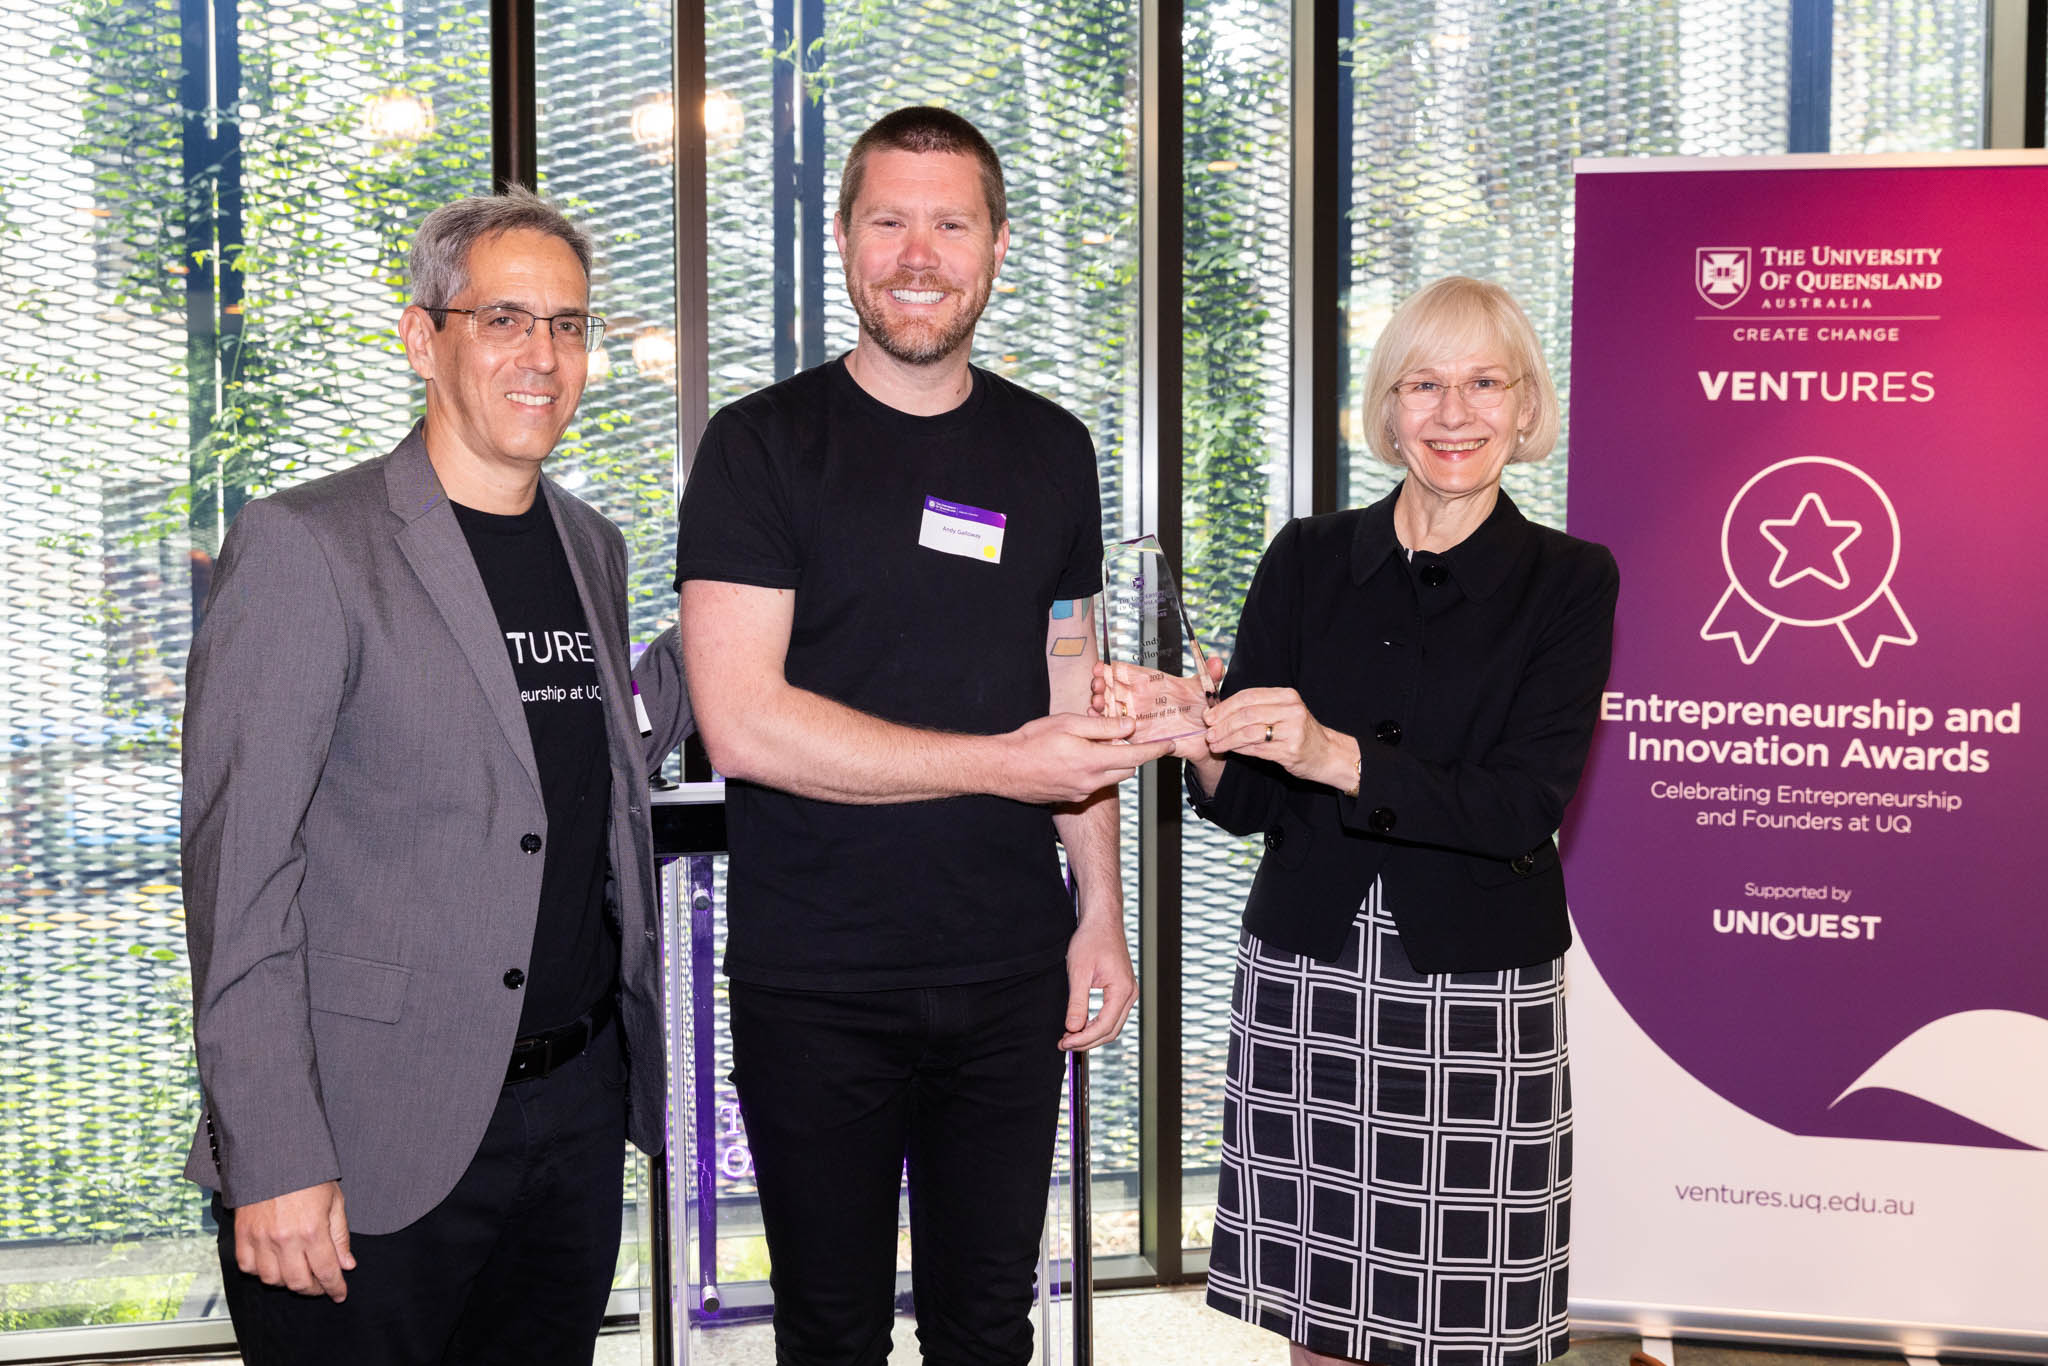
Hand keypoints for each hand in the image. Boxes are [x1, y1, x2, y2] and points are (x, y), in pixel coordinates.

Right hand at [233, 1180, 353, 1300]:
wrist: (274, 1155)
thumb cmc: (308, 1176)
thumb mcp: (334, 1201)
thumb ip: (340, 1236)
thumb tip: (347, 1265)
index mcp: (313, 1230)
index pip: (326, 1271)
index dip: (335, 1287)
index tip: (340, 1294)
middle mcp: (285, 1239)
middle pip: (299, 1283)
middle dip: (314, 1289)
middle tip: (321, 1285)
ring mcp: (261, 1239)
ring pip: (273, 1280)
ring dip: (287, 1282)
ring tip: (299, 1273)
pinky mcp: (242, 1235)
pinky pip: (248, 1267)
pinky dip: (260, 1272)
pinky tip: (273, 1264)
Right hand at [996, 714, 1173, 804]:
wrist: (1003, 769)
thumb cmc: (1031, 742)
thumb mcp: (1067, 724)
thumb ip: (1102, 727)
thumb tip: (1129, 726)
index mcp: (1092, 760)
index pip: (1135, 756)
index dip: (1156, 749)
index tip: (1170, 744)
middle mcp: (1091, 781)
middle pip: (1127, 768)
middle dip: (1131, 753)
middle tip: (1122, 735)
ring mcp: (1081, 792)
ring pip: (1111, 776)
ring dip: (1111, 761)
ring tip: (1093, 743)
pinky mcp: (1072, 798)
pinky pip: (1094, 783)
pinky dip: (1095, 770)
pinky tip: (1075, 757)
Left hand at [1059, 915, 1137, 1049]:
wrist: (1102, 921)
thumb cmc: (1092, 939)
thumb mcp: (1079, 971)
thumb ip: (1077, 1002)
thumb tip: (1072, 1028)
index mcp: (1122, 990)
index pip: (1103, 1026)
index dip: (1083, 1039)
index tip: (1064, 1043)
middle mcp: (1130, 994)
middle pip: (1110, 1031)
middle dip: (1087, 1042)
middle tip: (1064, 1045)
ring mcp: (1128, 993)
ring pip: (1112, 1026)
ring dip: (1091, 1035)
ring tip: (1069, 1038)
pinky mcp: (1121, 990)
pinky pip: (1111, 1015)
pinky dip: (1096, 1024)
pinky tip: (1080, 1026)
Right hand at [1094, 658, 1224, 761]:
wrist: (1206, 738)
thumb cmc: (1202, 710)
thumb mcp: (1205, 690)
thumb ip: (1210, 675)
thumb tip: (1217, 661)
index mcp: (1151, 683)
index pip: (1125, 672)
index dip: (1110, 669)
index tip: (1101, 668)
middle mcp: (1139, 698)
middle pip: (1111, 688)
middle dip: (1099, 685)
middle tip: (1096, 686)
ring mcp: (1135, 717)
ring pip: (1109, 709)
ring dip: (1098, 705)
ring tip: (1095, 703)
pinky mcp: (1136, 736)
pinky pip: (1115, 732)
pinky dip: (1103, 728)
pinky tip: (1098, 724)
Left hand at [1204, 687, 1359, 792]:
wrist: (1327, 753)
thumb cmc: (1299, 732)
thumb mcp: (1283, 711)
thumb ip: (1257, 707)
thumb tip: (1220, 711)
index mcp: (1287, 696)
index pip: (1249, 696)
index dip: (1225, 706)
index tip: (1209, 715)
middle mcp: (1292, 710)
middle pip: (1247, 713)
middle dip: (1223, 723)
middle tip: (1209, 732)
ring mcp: (1293, 730)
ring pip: (1250, 732)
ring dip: (1228, 738)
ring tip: (1215, 743)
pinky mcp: (1291, 750)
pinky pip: (1257, 748)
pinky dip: (1240, 749)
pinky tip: (1230, 750)